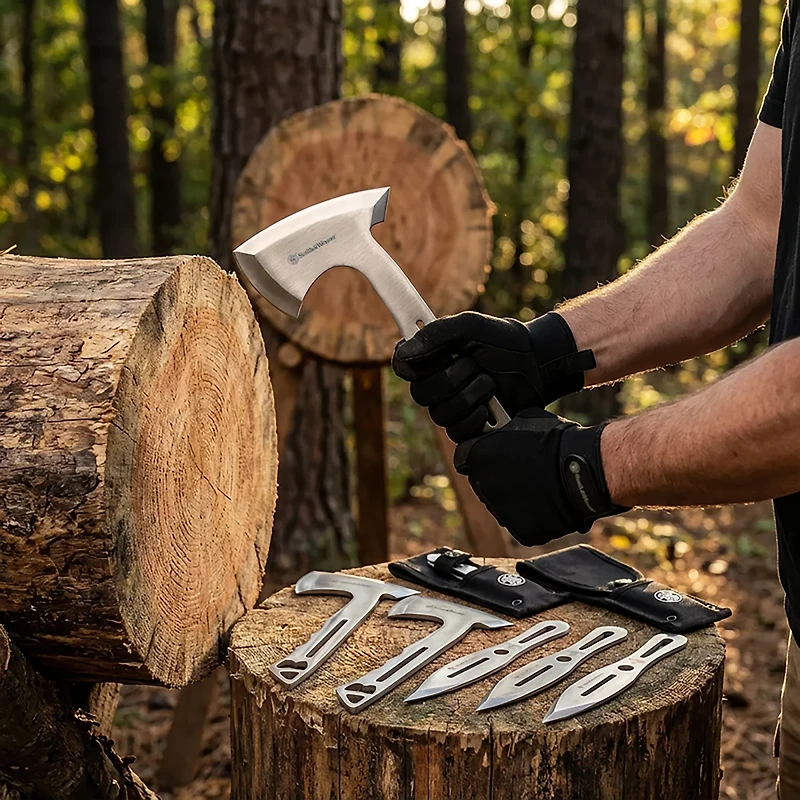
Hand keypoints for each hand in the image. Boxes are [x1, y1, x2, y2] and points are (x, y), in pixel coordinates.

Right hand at [392, 311, 594, 442]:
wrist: (537, 364)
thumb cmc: (504, 341)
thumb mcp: (471, 327)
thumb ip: (437, 334)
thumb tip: (404, 351)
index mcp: (430, 357)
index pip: (402, 365)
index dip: (410, 365)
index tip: (432, 357)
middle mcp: (435, 383)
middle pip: (420, 394)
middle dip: (452, 378)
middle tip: (474, 365)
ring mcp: (450, 407)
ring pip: (440, 414)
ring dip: (469, 395)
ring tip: (490, 383)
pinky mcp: (467, 428)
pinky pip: (457, 432)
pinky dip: (477, 417)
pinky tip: (492, 406)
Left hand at [453, 408, 627, 545]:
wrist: (583, 467)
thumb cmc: (557, 439)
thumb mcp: (520, 421)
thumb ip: (501, 432)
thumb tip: (499, 432)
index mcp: (477, 456)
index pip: (465, 458)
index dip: (480, 455)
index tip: (492, 455)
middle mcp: (483, 485)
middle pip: (482, 483)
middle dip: (496, 477)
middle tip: (521, 472)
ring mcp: (500, 511)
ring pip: (500, 505)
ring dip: (512, 498)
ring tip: (538, 487)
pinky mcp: (521, 531)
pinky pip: (521, 523)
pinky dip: (531, 516)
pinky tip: (546, 502)